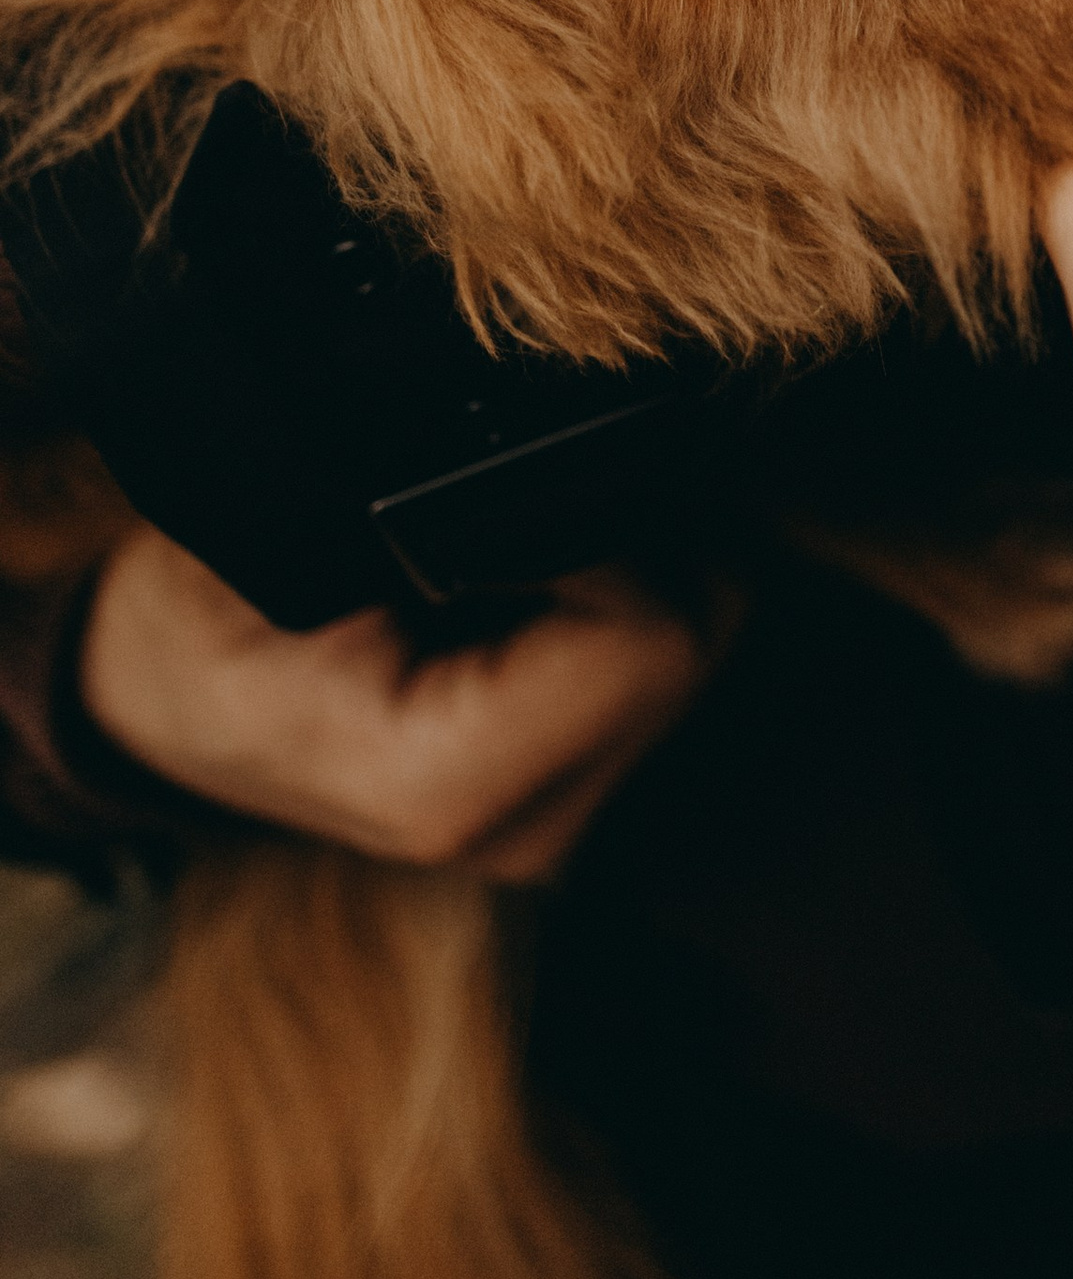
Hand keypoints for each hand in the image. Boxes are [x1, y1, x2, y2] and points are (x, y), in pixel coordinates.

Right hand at [81, 528, 713, 881]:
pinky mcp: (584, 783)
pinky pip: (668, 646)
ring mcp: (564, 818)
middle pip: (698, 631)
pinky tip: (526, 573)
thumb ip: (389, 511)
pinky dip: (623, 587)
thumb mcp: (254, 550)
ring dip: (632, 557)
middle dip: (633, 535)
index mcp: (448, 788)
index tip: (517, 479)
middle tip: (513, 489)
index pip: (651, 640)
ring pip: (701, 631)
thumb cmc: (197, 619)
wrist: (165, 700)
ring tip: (501, 537)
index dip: (611, 532)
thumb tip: (501, 447)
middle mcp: (529, 830)